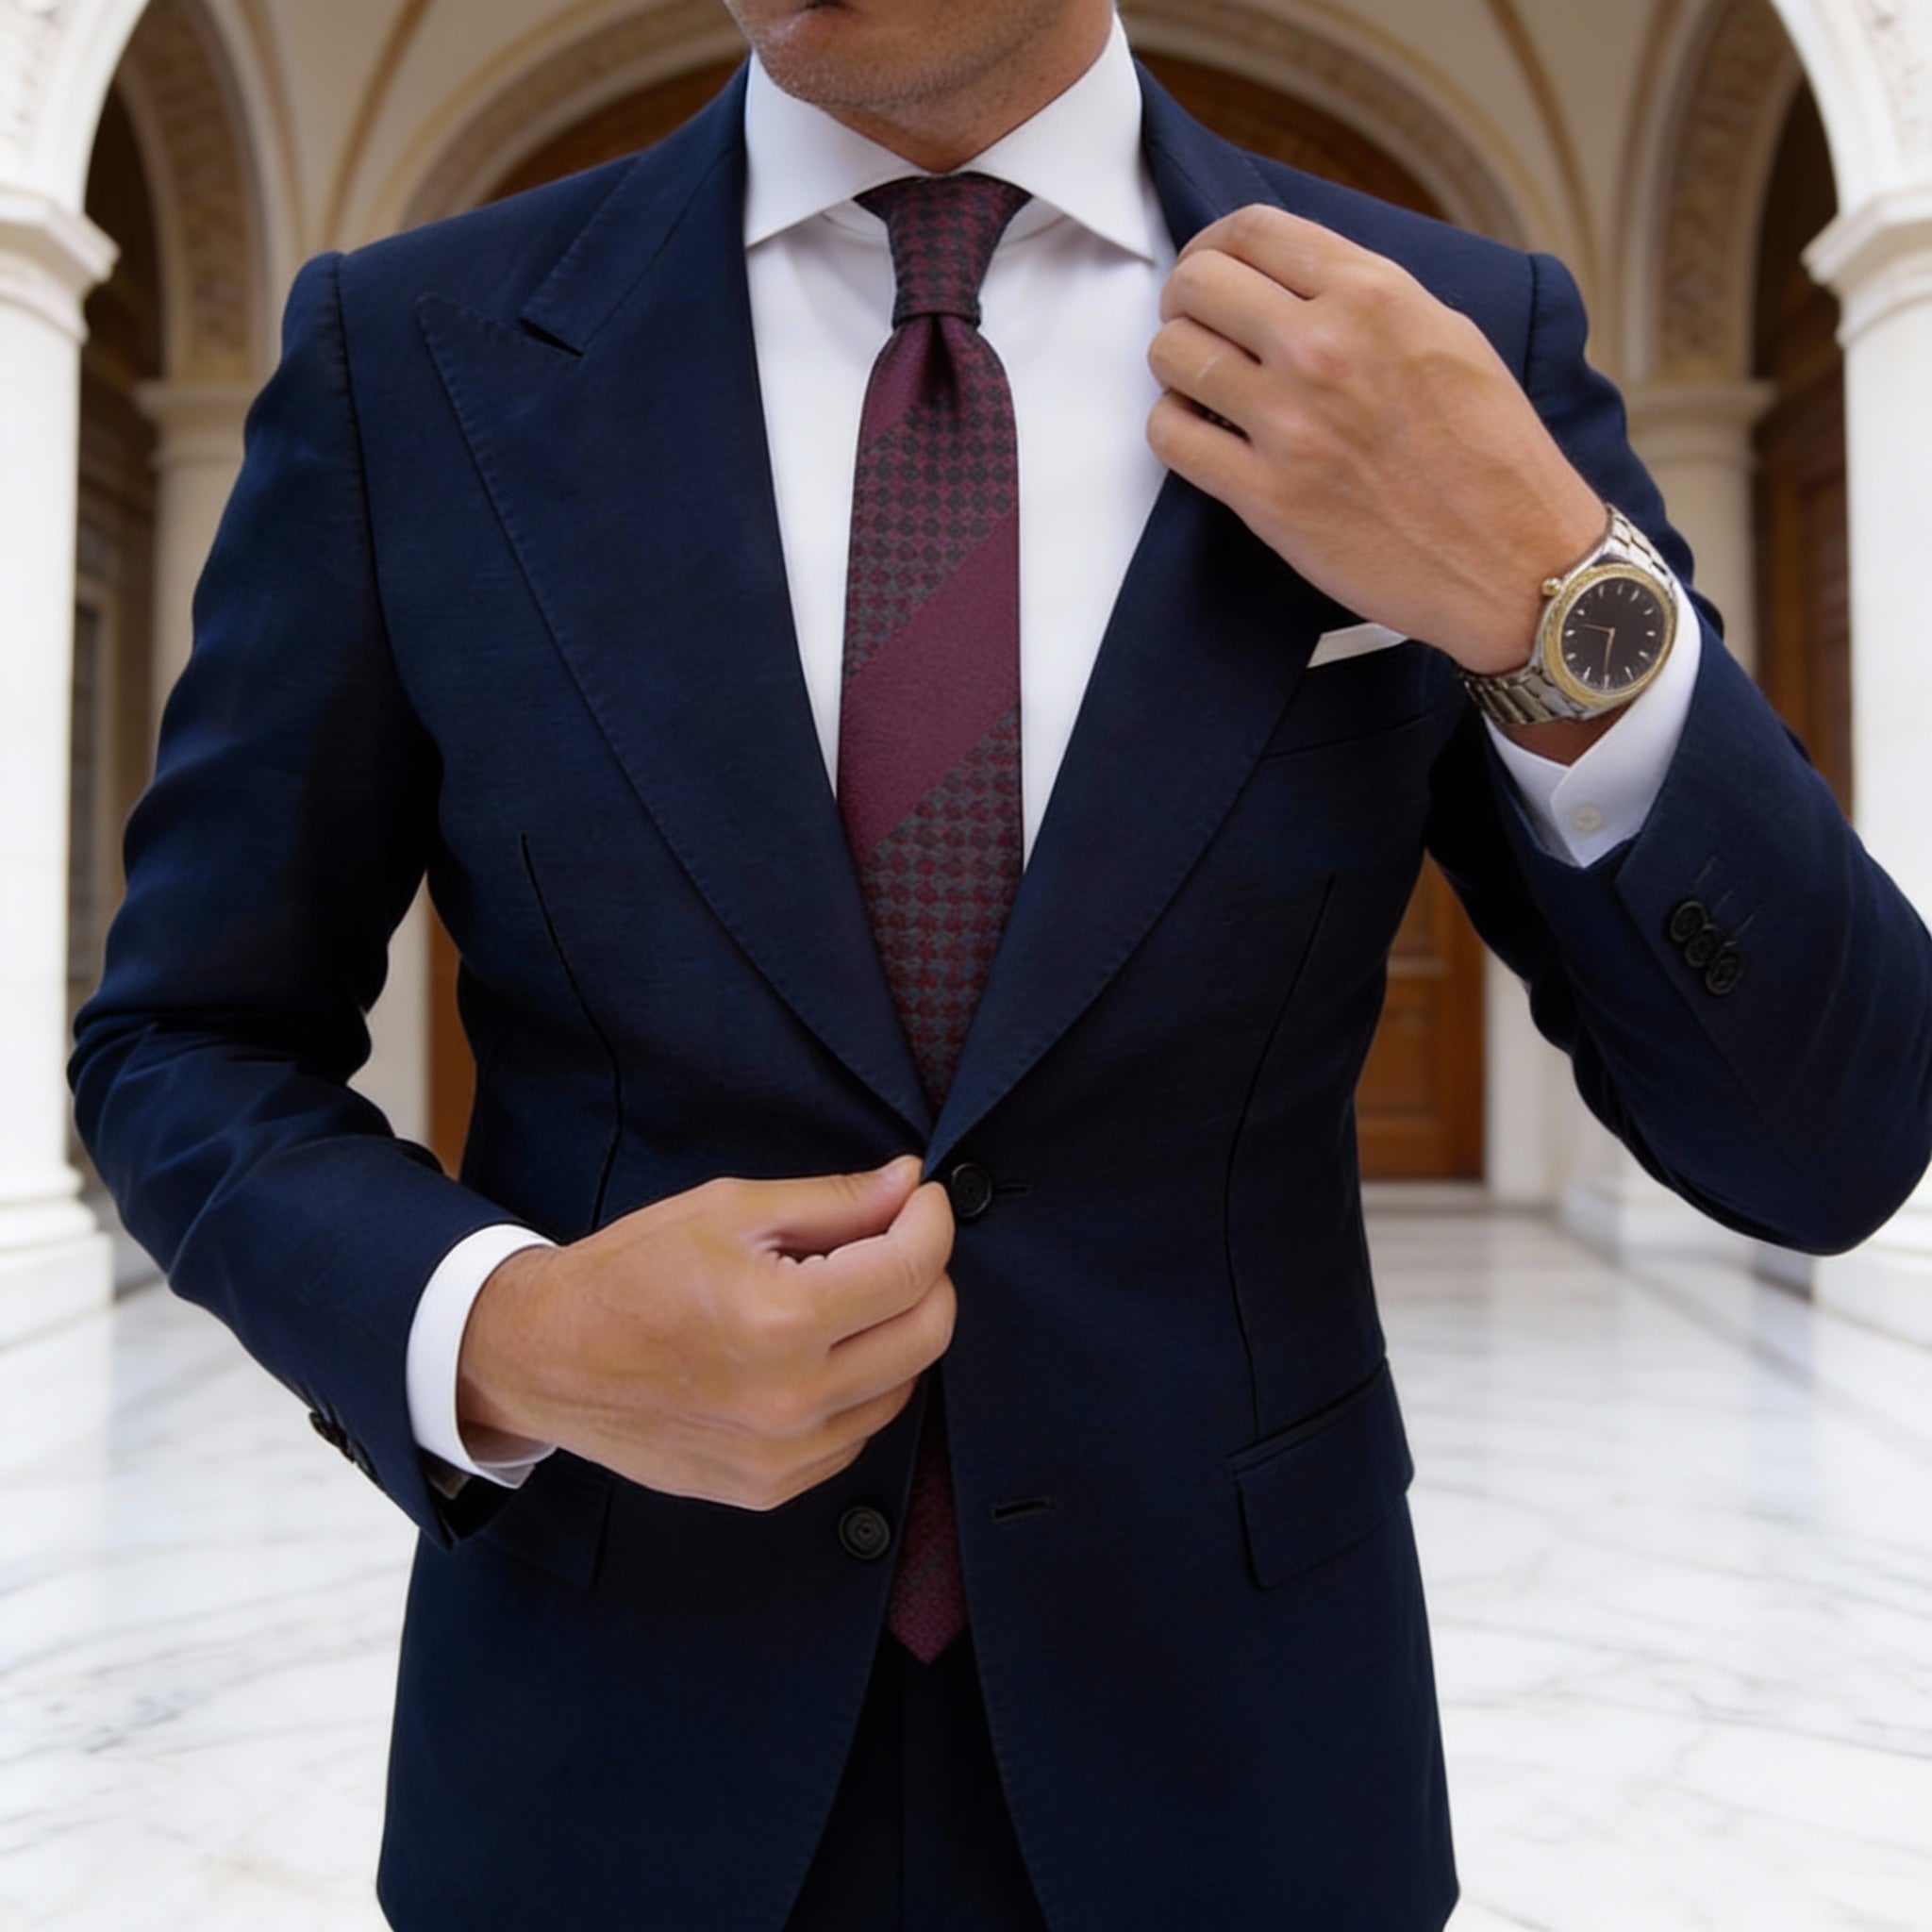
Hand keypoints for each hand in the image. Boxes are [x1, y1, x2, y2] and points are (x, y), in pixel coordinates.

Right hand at [457, 1157, 955, 1511]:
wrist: (547, 1359)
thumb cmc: (630, 1273)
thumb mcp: (729, 1209)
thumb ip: (834, 1201)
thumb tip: (909, 1184)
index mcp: (782, 1319)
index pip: (913, 1269)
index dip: (931, 1222)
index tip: (922, 1200)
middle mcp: (792, 1398)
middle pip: (928, 1334)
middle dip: (927, 1274)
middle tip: (894, 1240)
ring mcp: (784, 1456)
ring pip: (903, 1387)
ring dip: (894, 1333)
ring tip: (842, 1296)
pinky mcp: (771, 1487)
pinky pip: (857, 1431)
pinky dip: (858, 1386)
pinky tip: (814, 1351)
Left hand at [1147, 204, 1607, 676]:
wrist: (1514, 561)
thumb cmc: (1491, 455)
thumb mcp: (1448, 335)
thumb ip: (1366, 298)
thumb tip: (1294, 278)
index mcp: (1375, 295)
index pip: (1253, 231)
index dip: (1215, 244)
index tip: (1213, 266)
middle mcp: (1324, 347)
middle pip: (1197, 283)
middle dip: (1185, 299)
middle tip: (1197, 324)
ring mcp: (1289, 423)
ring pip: (1171, 353)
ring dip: (1175, 365)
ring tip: (1200, 385)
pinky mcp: (1265, 495)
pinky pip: (1170, 437)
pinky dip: (1173, 428)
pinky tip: (1201, 435)